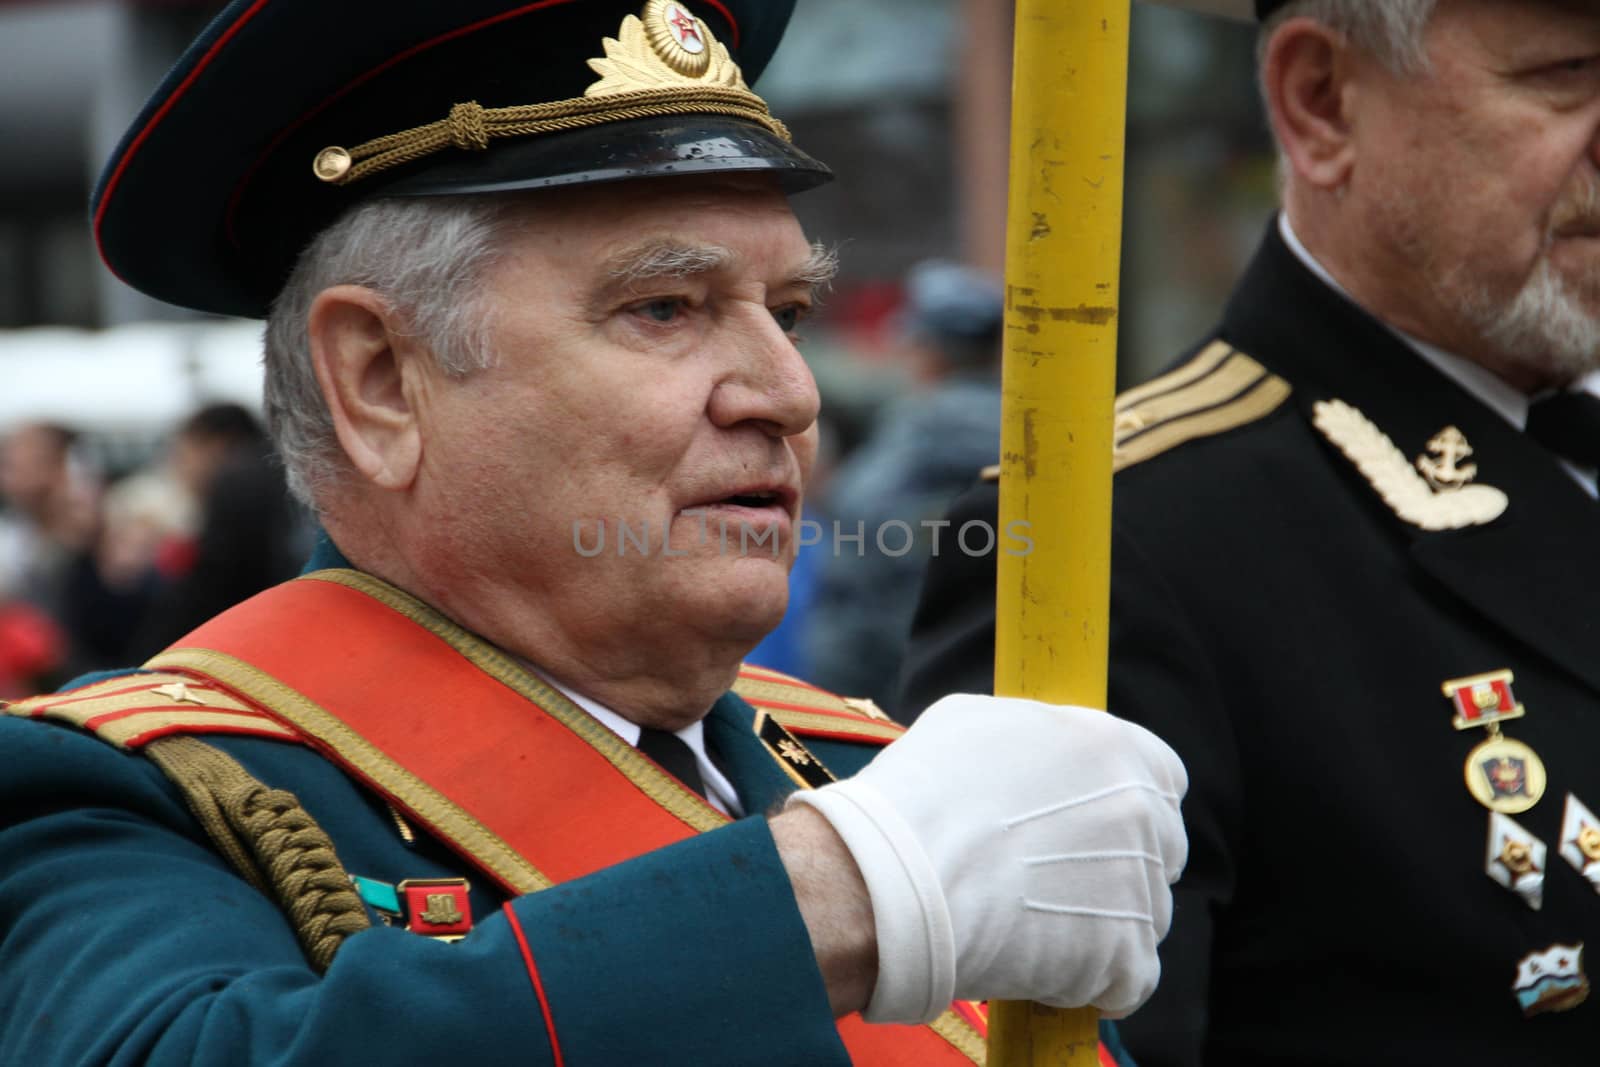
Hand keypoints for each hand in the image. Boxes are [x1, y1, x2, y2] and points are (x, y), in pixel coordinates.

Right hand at [787, 694, 1186, 1023]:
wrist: (893, 883)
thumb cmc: (920, 798)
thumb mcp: (974, 725)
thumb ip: (1035, 736)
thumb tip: (1042, 752)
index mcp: (1112, 747)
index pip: (1163, 777)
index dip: (1127, 802)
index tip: (1088, 825)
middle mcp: (1141, 811)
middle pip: (1158, 847)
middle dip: (1115, 865)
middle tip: (1052, 881)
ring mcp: (1139, 886)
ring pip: (1142, 913)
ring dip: (1098, 923)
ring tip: (1029, 925)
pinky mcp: (1125, 955)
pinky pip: (1130, 977)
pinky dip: (1093, 981)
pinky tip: (1042, 969)